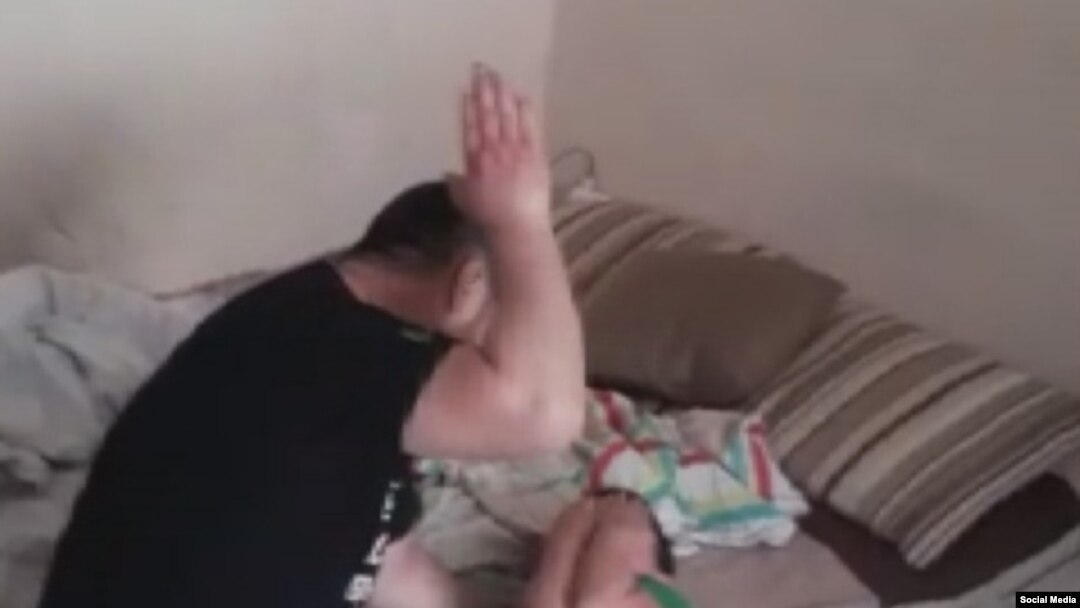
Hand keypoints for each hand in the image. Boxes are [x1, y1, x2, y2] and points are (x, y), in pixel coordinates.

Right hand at [456, 63, 550, 229]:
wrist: (518, 226)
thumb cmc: (489, 217)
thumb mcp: (463, 200)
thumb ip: (456, 182)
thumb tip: (449, 172)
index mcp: (474, 159)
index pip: (470, 125)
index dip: (468, 104)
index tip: (467, 86)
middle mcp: (493, 149)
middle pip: (488, 114)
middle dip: (484, 90)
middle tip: (481, 69)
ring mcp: (515, 150)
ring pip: (507, 115)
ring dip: (502, 93)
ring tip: (498, 75)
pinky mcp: (535, 154)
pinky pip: (529, 126)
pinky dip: (524, 109)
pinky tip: (520, 94)